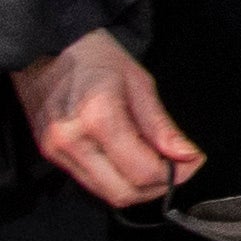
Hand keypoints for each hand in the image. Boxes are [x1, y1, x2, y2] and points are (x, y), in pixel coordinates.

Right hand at [12, 28, 199, 208]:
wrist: (46, 46)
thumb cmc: (96, 56)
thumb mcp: (139, 82)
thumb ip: (161, 126)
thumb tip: (187, 156)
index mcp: (98, 118)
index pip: (142, 171)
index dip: (175, 174)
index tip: (194, 162)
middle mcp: (73, 142)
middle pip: (123, 193)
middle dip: (158, 187)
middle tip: (179, 168)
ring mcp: (56, 152)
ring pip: (105, 193)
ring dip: (138, 188)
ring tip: (158, 165)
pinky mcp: (49, 154)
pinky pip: (89, 182)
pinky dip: (116, 179)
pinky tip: (131, 161)